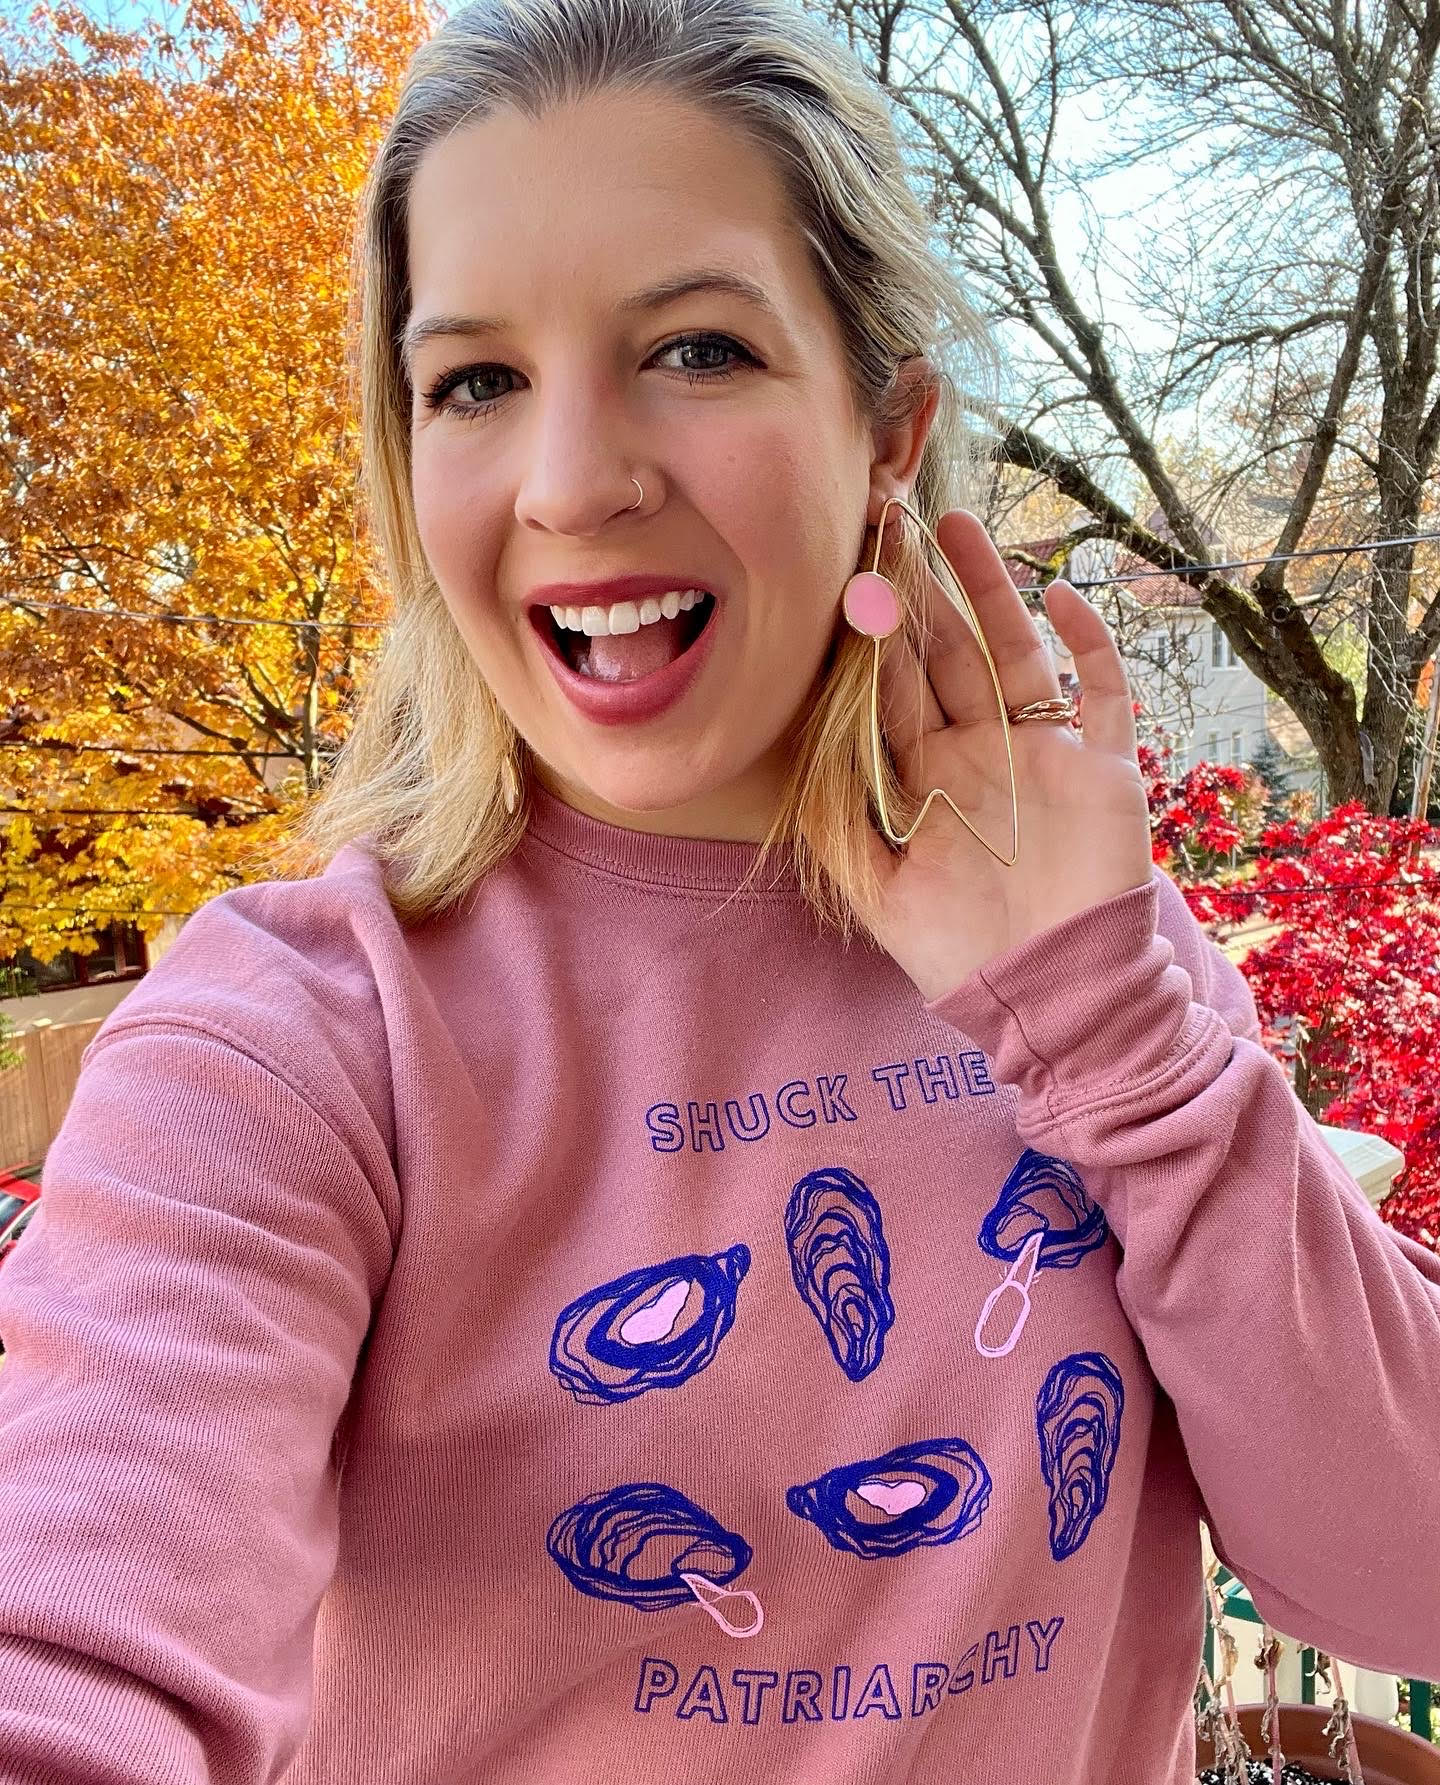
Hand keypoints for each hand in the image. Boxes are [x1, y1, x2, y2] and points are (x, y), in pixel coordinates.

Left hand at [859, 510, 1153, 1002]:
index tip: (846, 569)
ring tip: (955, 525)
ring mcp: (1043, 754)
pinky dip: (1089, 646)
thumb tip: (800, 767)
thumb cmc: (961, 955)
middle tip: (891, 521)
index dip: (871, 633)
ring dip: (989, 590)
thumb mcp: (878, 897)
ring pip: (1013, 652)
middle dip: (920, 590)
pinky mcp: (1104, 767)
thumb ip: (841, 834)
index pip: (893, 690)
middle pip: (946, 654)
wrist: (1053, 995)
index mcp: (926, 779)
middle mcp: (980, 755)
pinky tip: (1061, 596)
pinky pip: (1103, 694)